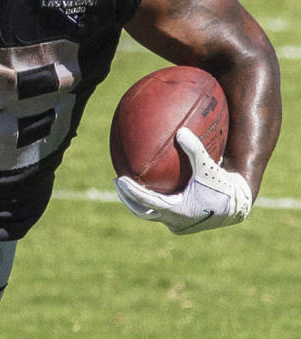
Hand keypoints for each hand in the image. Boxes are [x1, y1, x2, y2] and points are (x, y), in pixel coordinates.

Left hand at [113, 128, 252, 233]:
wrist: (239, 205)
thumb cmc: (223, 185)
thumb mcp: (208, 167)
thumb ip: (195, 149)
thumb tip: (181, 131)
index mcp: (178, 210)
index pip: (146, 200)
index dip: (130, 191)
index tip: (119, 178)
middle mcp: (176, 221)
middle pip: (142, 211)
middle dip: (127, 198)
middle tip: (117, 182)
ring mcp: (179, 224)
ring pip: (151, 214)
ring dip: (137, 202)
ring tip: (126, 187)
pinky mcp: (184, 224)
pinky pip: (162, 213)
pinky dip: (153, 203)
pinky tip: (150, 188)